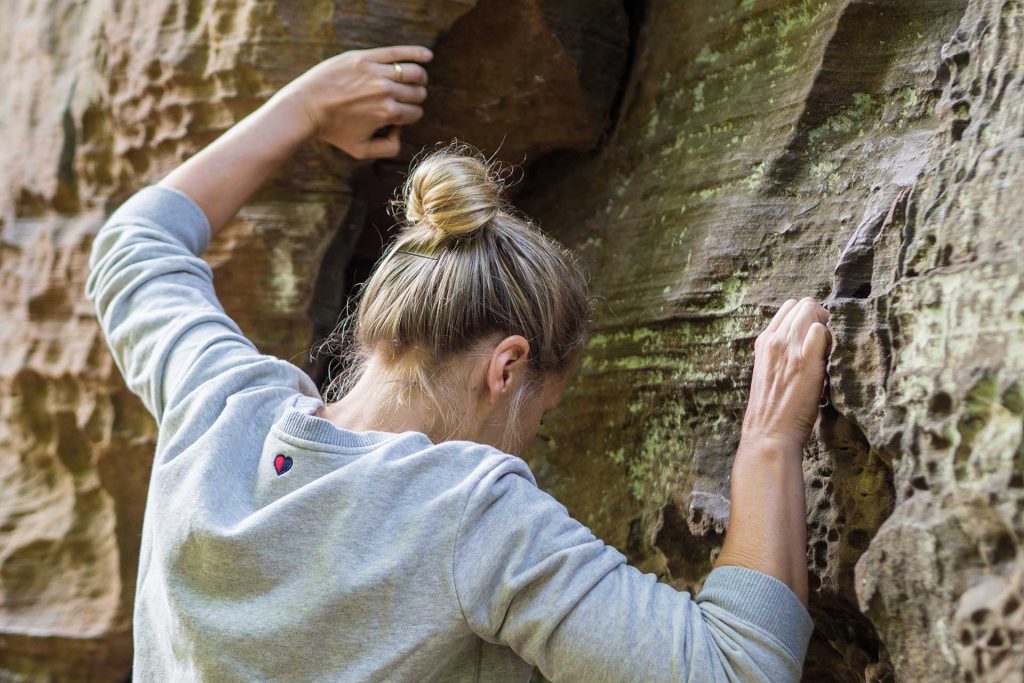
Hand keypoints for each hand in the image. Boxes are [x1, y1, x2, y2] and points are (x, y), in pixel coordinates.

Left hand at [277, 45, 432, 159]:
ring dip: (418, 78)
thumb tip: (401, 130)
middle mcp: (386, 92)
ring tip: (413, 80)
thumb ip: (389, 149)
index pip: (415, 112)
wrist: (305, 107)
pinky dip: (417, 53)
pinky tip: (427, 55)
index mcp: (388, 114)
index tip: (398, 115)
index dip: (409, 115)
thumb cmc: (333, 130)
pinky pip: (398, 52)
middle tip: (404, 98)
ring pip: (414, 73)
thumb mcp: (361, 151)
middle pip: (418, 93)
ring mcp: (376, 72)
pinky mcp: (366, 57)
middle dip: (415, 98)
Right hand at [738, 297, 830, 456]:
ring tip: (827, 351)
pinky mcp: (805, 361)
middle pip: (803, 304)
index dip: (806, 317)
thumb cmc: (773, 408)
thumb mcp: (769, 371)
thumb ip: (782, 352)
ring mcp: (789, 348)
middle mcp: (774, 340)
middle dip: (819, 317)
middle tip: (825, 342)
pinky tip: (830, 358)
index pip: (789, 308)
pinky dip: (830, 339)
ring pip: (812, 311)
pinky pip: (821, 331)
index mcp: (764, 341)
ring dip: (826, 326)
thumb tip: (806, 340)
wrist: (769, 433)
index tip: (814, 334)